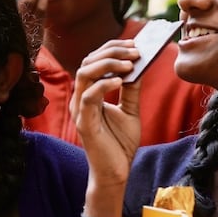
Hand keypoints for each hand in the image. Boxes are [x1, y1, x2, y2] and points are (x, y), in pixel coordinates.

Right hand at [72, 39, 142, 190]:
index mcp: (89, 92)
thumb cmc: (120, 143)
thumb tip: (138, 65)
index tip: (134, 44)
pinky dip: (104, 85)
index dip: (112, 48)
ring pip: (84, 74)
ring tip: (129, 63)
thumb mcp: (130, 110)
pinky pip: (88, 97)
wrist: (116, 173)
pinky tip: (121, 81)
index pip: (94, 60)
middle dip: (112, 51)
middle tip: (135, 50)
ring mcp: (79, 110)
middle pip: (88, 61)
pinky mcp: (83, 123)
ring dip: (108, 64)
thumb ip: (131, 89)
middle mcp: (81, 98)